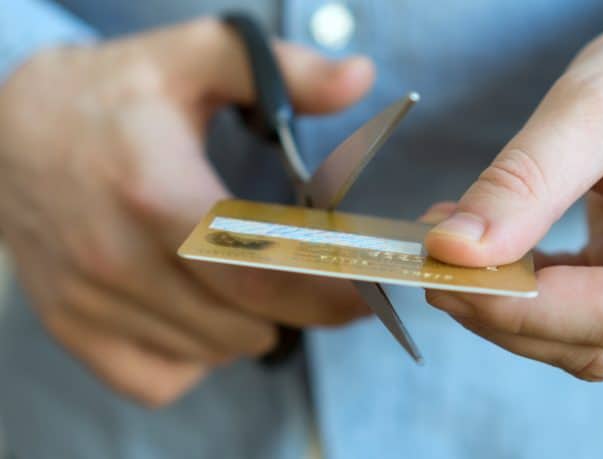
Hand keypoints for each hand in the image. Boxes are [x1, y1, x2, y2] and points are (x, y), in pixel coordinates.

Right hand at [0, 18, 373, 405]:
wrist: (7, 134)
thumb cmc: (109, 98)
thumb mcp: (193, 57)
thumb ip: (283, 69)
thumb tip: (360, 77)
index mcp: (155, 190)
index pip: (264, 269)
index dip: (330, 288)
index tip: (369, 289)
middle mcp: (117, 258)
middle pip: (249, 321)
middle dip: (305, 306)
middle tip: (326, 279)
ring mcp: (92, 302)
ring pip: (216, 351)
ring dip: (254, 323)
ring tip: (252, 276)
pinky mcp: (76, 330)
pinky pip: (164, 377)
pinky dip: (201, 354)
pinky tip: (203, 308)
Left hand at [424, 0, 602, 380]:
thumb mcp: (602, 106)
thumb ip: (528, 181)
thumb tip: (454, 248)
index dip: (530, 308)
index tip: (450, 277)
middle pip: (602, 343)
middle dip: (506, 314)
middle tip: (432, 268)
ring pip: (581, 339)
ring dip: (505, 307)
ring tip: (448, 252)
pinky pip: (574, 308)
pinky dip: (519, 289)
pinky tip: (478, 252)